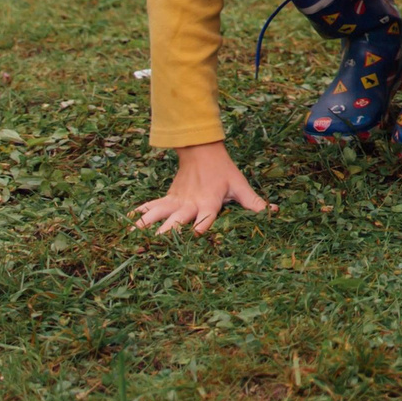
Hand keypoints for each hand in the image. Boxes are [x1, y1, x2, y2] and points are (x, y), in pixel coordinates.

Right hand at [132, 141, 267, 235]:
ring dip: (146, 226)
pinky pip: (150, 206)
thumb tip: (276, 212)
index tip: (193, 239)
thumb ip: (255, 203)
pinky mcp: (167, 198)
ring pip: (158, 214)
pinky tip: (125, 222)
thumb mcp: (240, 186)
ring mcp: (176, 201)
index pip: (206, 219)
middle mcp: (190, 204)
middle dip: (166, 235)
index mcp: (209, 203)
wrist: (202, 150)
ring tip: (132, 239)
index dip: (200, 228)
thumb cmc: (223, 171)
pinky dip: (138, 213)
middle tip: (155, 249)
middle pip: (176, 221)